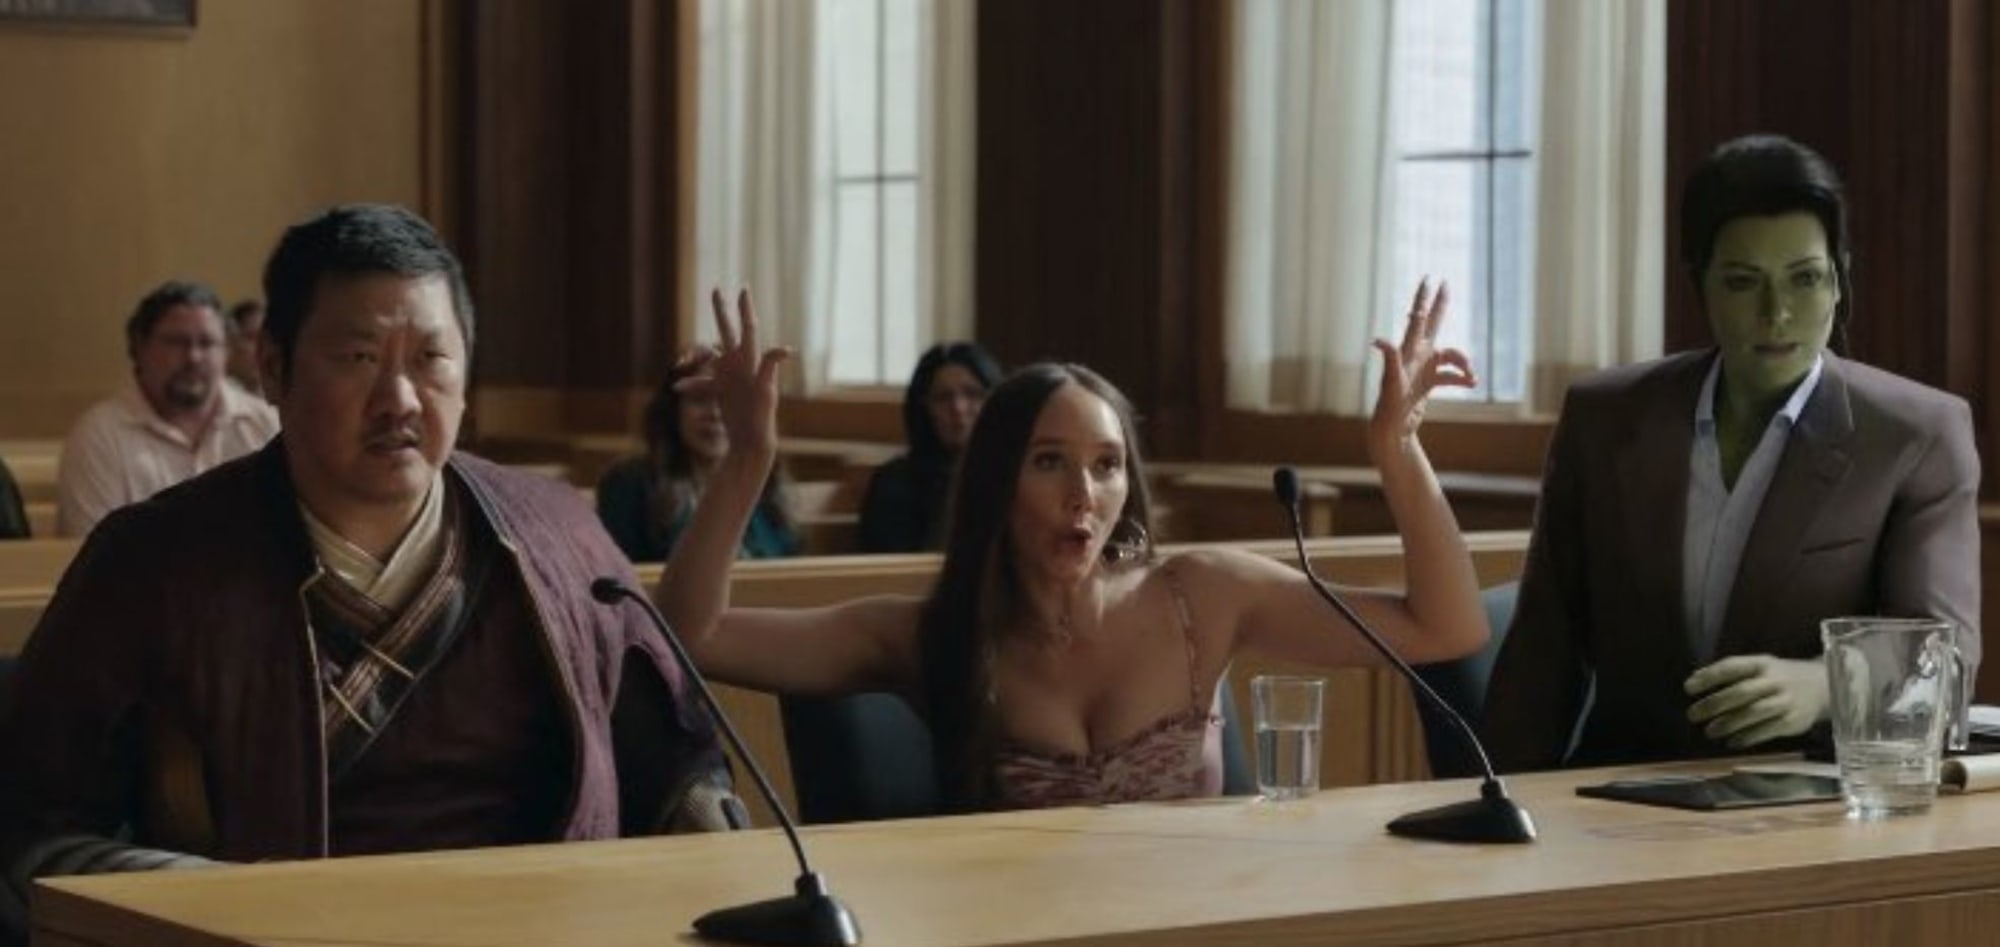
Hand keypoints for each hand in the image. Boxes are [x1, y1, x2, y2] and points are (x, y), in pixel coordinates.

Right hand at [677, 288, 789, 461]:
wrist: (751, 439)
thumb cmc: (761, 416)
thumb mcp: (766, 390)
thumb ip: (770, 366)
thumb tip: (785, 348)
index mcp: (751, 359)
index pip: (748, 327)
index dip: (745, 308)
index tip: (744, 288)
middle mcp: (740, 363)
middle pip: (727, 330)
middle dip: (721, 310)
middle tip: (715, 289)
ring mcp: (729, 374)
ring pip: (709, 353)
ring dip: (695, 354)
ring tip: (683, 361)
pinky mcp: (720, 388)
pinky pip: (701, 381)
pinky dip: (690, 384)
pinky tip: (678, 388)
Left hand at [1369, 280, 1476, 460]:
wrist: (1392, 430)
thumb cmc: (1389, 406)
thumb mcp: (1392, 382)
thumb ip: (1389, 359)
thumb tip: (1378, 340)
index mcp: (1408, 351)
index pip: (1417, 319)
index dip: (1423, 299)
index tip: (1429, 279)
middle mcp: (1415, 356)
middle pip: (1431, 324)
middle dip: (1439, 305)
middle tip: (1446, 284)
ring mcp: (1422, 369)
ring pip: (1449, 356)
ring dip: (1464, 364)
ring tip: (1473, 378)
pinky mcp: (1427, 383)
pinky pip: (1450, 375)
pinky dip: (1461, 378)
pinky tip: (1471, 385)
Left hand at [1684, 655, 1829, 748]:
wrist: (1822, 686)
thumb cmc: (1778, 677)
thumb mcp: (1759, 666)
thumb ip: (1731, 672)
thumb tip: (1694, 680)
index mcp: (1762, 663)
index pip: (1732, 667)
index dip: (1709, 677)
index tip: (1688, 688)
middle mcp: (1775, 681)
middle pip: (1741, 692)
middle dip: (1714, 704)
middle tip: (1692, 715)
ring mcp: (1786, 701)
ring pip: (1754, 713)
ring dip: (1728, 724)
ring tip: (1709, 732)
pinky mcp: (1793, 721)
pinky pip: (1768, 730)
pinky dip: (1747, 737)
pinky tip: (1732, 742)